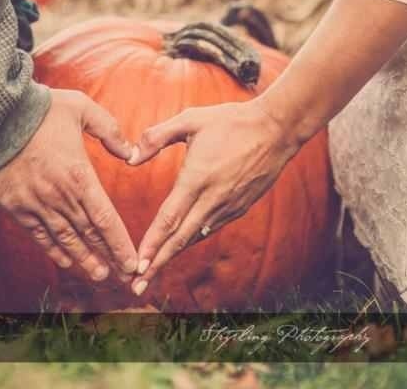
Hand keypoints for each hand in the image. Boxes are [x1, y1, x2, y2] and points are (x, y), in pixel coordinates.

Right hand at [0, 89, 138, 282]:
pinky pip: (39, 234)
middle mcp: (59, 196)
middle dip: (108, 256)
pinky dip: (53, 249)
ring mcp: (36, 204)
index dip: (119, 243)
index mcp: (79, 175)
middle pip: (88, 233)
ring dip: (84, 258)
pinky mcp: (16, 206)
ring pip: (65, 239)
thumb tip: (131, 152)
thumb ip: (109, 130)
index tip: (132, 262)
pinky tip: (66, 260)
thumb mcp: (82, 108)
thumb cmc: (41, 109)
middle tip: (124, 277)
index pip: (104, 218)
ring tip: (100, 275)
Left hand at [126, 100, 300, 294]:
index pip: (169, 219)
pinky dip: (193, 239)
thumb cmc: (231, 121)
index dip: (152, 244)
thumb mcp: (190, 120)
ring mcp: (228, 205)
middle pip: (180, 238)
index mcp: (197, 178)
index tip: (137, 264)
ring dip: (173, 254)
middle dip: (157, 263)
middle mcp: (213, 199)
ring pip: (195, 236)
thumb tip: (130, 157)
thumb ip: (157, 136)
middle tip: (136, 286)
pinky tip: (181, 244)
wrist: (276, 129)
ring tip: (153, 271)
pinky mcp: (239, 206)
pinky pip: (211, 227)